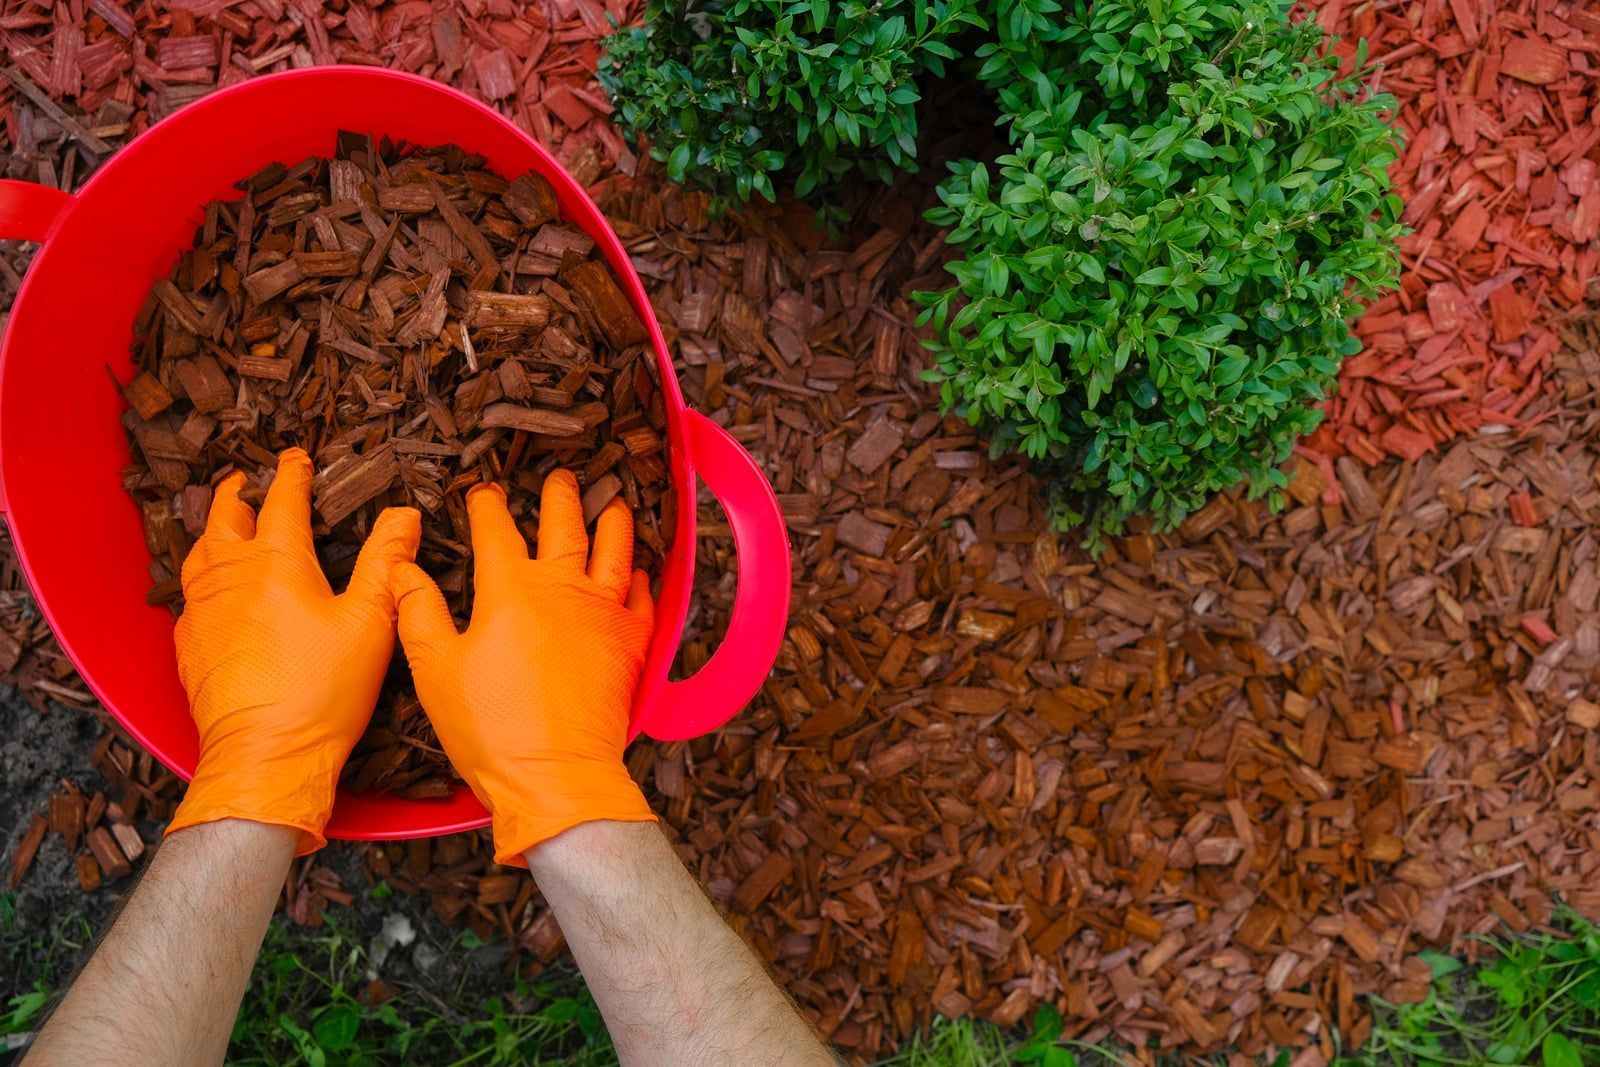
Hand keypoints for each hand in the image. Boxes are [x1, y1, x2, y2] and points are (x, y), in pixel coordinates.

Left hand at [167, 448, 419, 853]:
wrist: (265, 754)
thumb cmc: (322, 693)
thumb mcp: (371, 623)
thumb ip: (388, 563)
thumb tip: (405, 515)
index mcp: (277, 563)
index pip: (283, 501)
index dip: (293, 474)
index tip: (298, 458)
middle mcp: (231, 577)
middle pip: (226, 516)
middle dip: (239, 492)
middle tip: (249, 480)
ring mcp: (203, 610)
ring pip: (200, 552)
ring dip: (214, 529)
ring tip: (226, 523)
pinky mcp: (190, 644)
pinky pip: (190, 594)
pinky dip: (203, 575)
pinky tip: (214, 588)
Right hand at [388, 469, 655, 864]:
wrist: (554, 774)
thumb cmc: (490, 728)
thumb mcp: (433, 668)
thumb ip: (419, 611)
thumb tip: (402, 569)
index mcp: (510, 588)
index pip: (496, 530)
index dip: (487, 506)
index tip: (483, 492)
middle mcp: (563, 587)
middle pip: (565, 524)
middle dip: (561, 495)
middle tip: (562, 478)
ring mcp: (603, 612)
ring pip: (616, 550)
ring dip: (614, 522)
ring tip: (615, 503)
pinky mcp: (631, 643)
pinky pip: (643, 598)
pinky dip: (641, 579)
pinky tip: (639, 573)